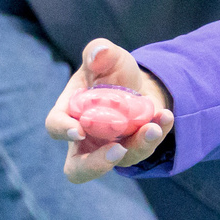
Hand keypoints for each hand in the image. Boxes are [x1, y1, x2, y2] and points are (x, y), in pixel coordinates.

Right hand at [46, 40, 172, 183]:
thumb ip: (99, 51)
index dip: (62, 130)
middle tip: (117, 150)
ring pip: (119, 161)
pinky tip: (165, 116)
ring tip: (153, 126)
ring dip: (139, 145)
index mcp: (68, 113)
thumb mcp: (108, 57)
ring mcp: (109, 149)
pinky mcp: (133, 150)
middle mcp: (85, 139)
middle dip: (96, 165)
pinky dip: (156, 134)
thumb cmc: (112, 70)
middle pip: (78, 168)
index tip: (78, 130)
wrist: (138, 83)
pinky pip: (144, 149)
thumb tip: (98, 53)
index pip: (55, 126)